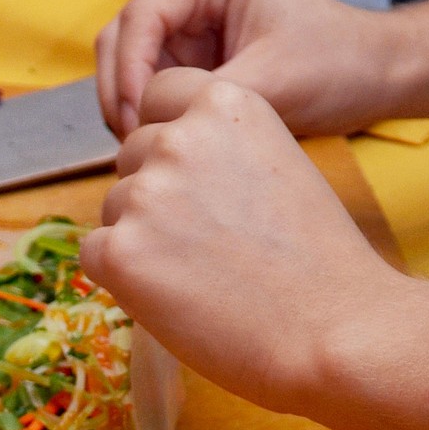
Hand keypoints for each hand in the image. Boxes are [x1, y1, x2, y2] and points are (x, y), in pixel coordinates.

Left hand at [80, 66, 395, 414]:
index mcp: (225, 105)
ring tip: (204, 278)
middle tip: (210, 246)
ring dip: (143, 240)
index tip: (196, 180)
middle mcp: (177, 137)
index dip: (171, 140)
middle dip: (156, 195)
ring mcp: (144, 193)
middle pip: (133, 157)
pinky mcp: (120, 251)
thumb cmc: (321, 266)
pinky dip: (124, 280)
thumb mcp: (281, 169)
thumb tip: (170, 175)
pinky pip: (95, 256)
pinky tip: (176, 299)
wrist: (333, 332)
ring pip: (115, 210)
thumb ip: (223, 155)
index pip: (160, 97)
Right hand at [94, 0, 394, 139]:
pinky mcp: (196, 61)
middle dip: (120, 91)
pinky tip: (162, 146)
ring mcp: (191, 27)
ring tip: (146, 150)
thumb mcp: (273, 83)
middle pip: (121, 38)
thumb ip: (208, 98)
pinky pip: (152, 88)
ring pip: (129, 66)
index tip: (137, 121)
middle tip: (133, 144)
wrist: (374, 76)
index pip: (141, 16)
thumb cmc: (338, 63)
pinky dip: (149, 117)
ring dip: (130, 107)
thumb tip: (155, 127)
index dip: (129, 73)